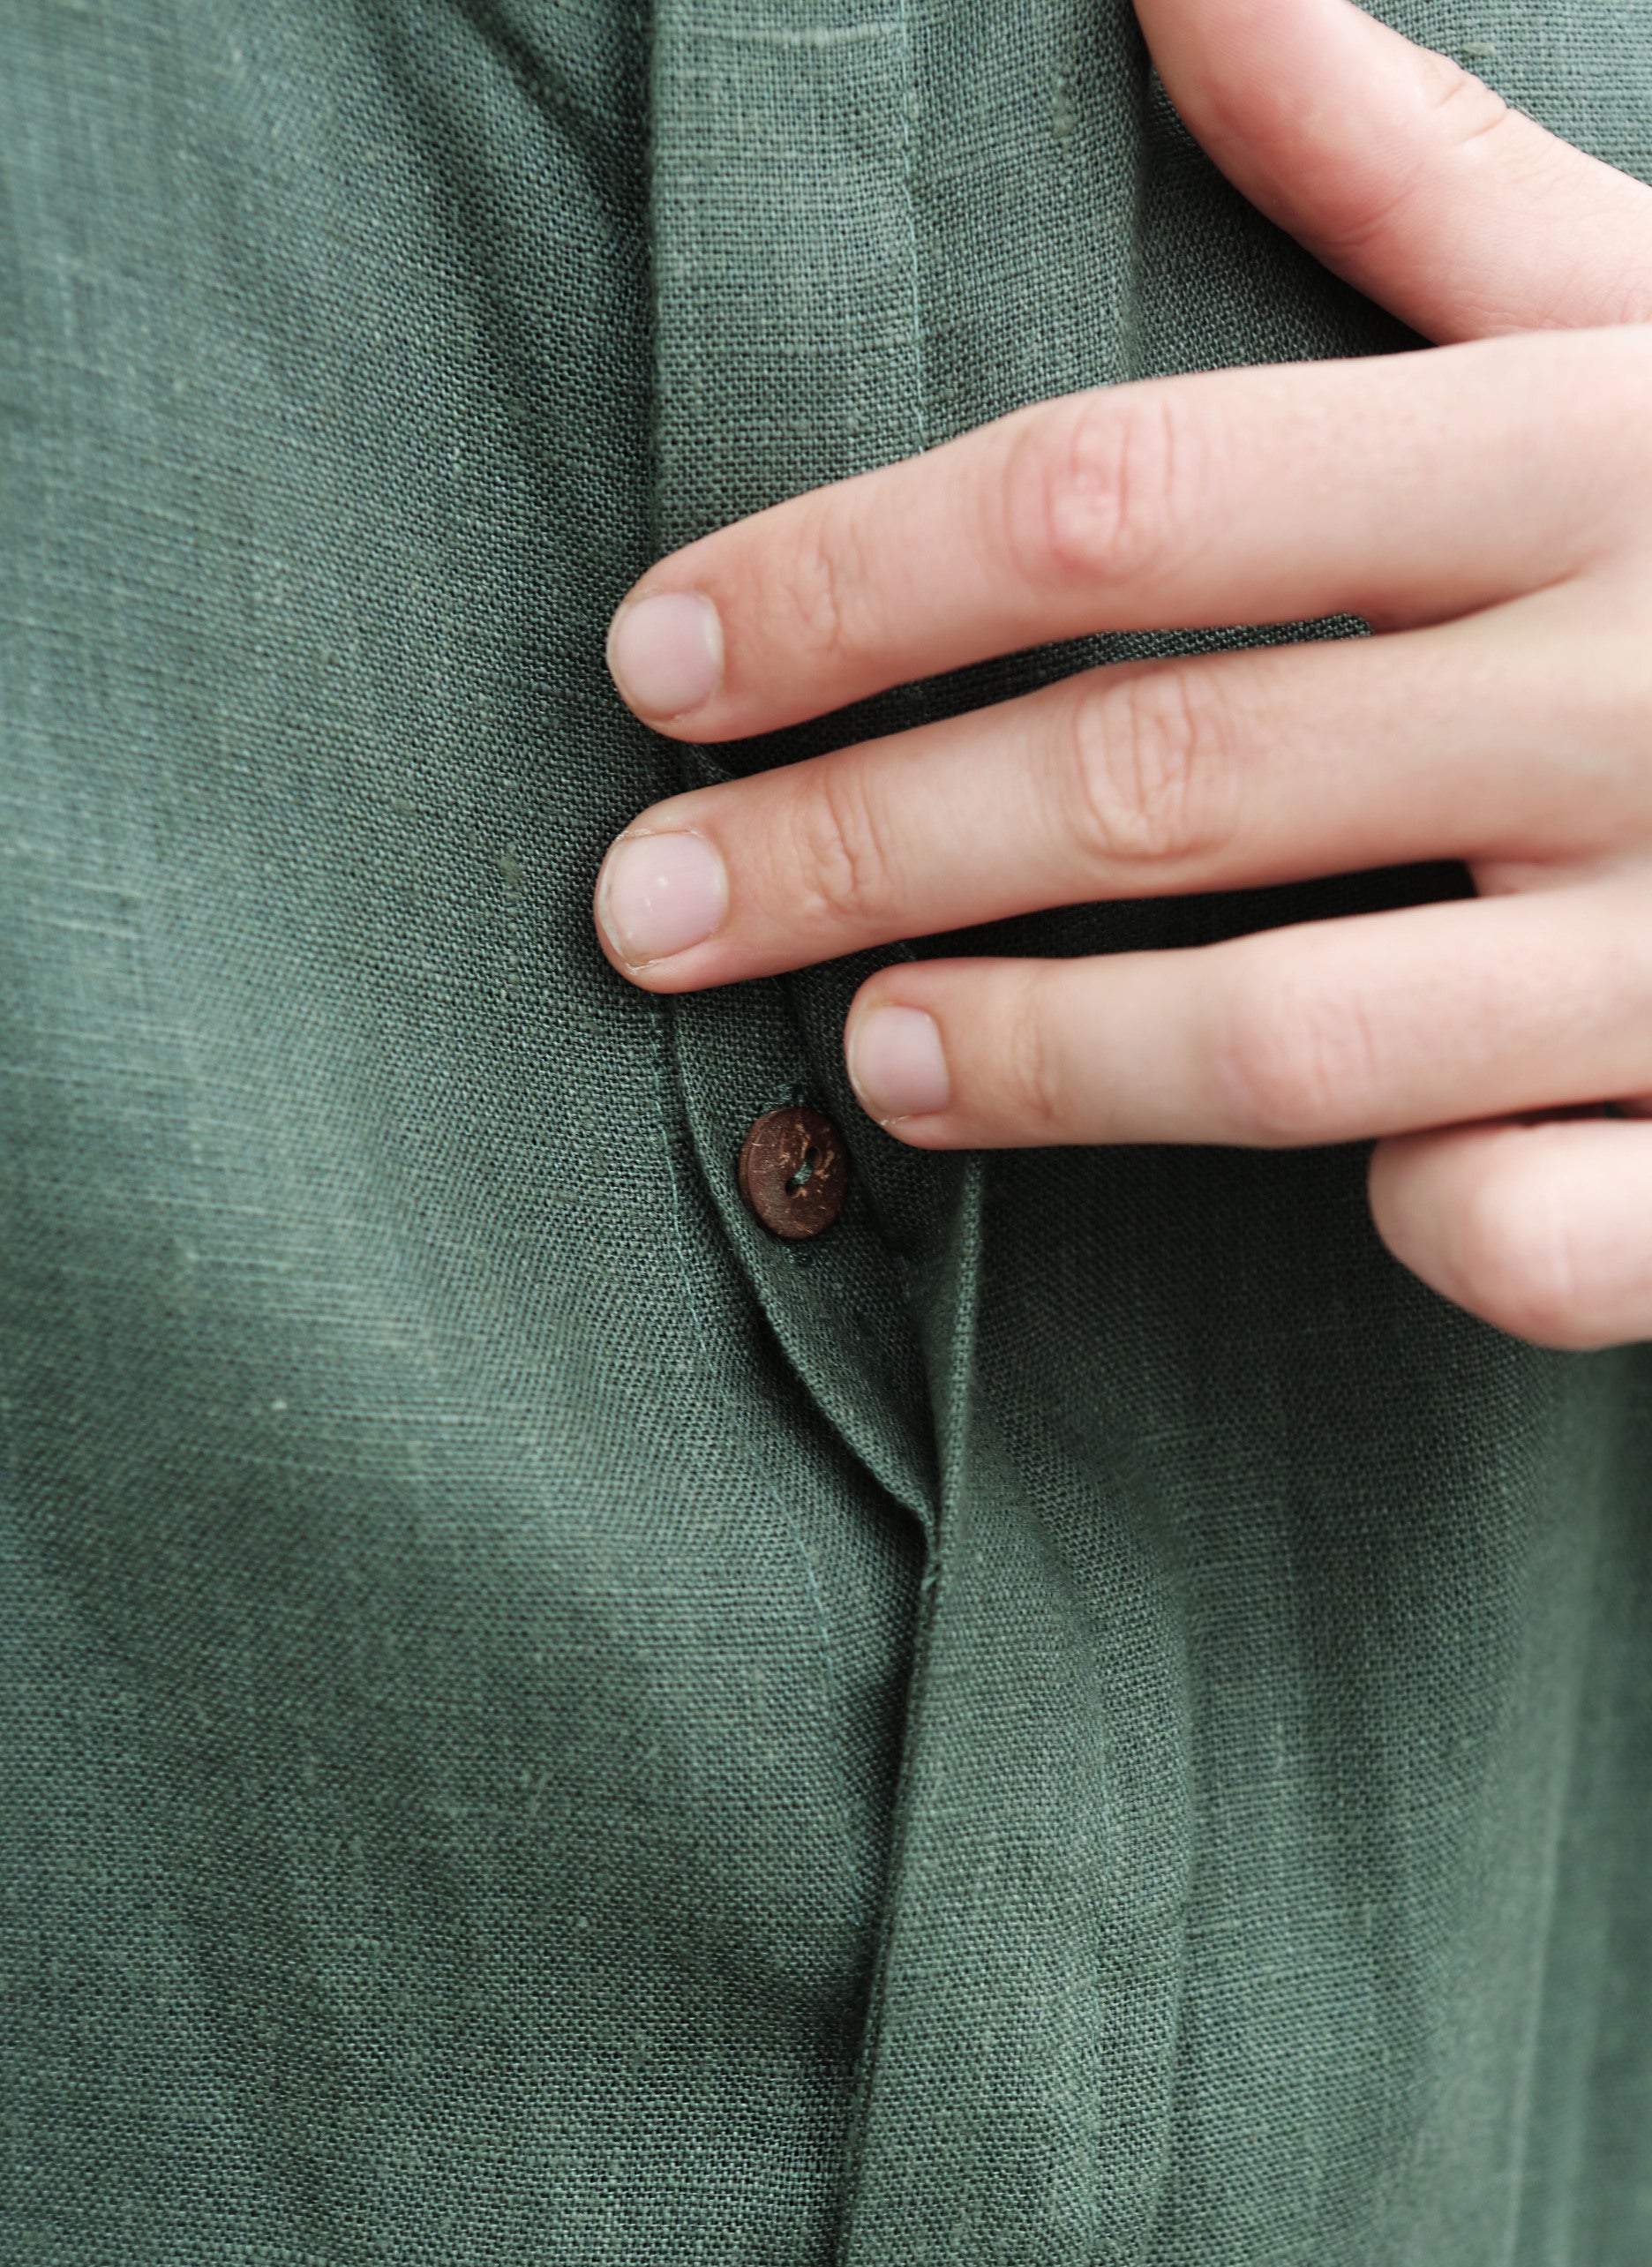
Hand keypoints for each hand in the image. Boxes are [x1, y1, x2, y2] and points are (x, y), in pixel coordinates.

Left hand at [593, 0, 1651, 1349]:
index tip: (660, 662)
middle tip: (644, 908)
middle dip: (859, 846)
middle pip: (1150, 775)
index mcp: (1585, 450)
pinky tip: (1333, 1202)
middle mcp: (1627, 689)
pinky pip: (1536, 1233)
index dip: (852, 580)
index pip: (1126, 502)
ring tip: (867, 1057)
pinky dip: (1417, 1226)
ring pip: (1295, 1035)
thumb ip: (1413, 173)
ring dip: (1045, 1056)